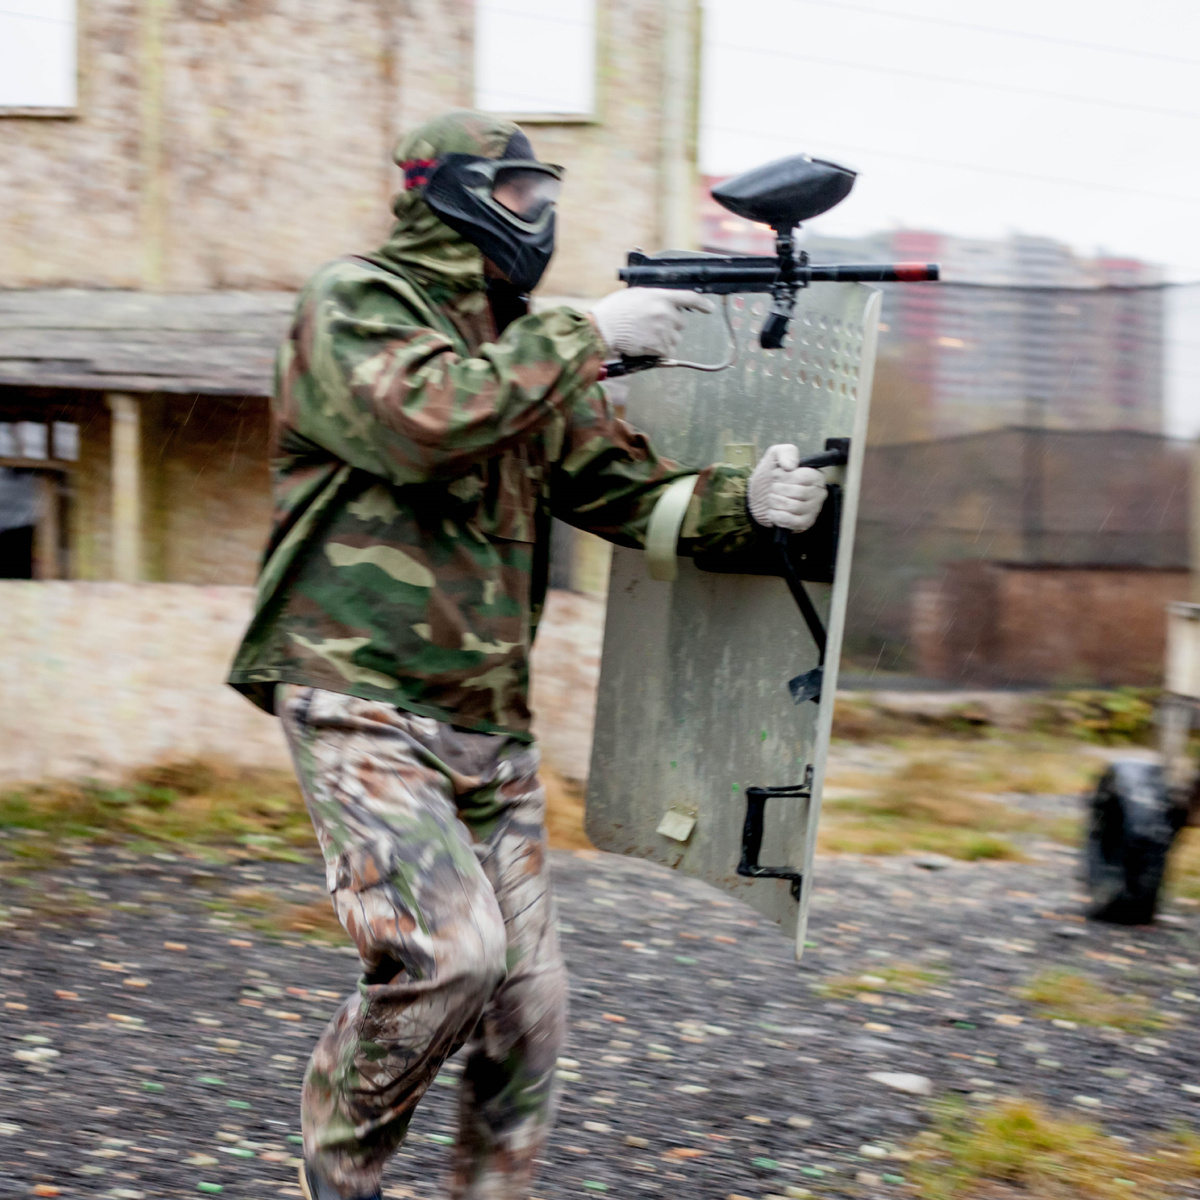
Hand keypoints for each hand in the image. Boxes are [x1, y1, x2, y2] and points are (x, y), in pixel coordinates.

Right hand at [589, 288, 714, 357]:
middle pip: (681, 323)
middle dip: (671, 326)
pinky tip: (646, 345)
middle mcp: (665, 312)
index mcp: (661, 296)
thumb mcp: (637, 294)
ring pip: (675, 339)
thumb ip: (655, 297)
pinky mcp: (659, 346)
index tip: (709, 308)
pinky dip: (659, 351)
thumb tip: (665, 303)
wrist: (604, 328)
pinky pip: (667, 351)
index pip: (689, 298)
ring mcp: (663, 330)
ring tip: (646, 336)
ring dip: (665, 340)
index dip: (702, 304)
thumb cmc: (616, 310)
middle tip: (652, 326)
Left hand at [748, 444, 827, 532]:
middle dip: (778, 490)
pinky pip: (792, 522)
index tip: (774, 476)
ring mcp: (813, 510)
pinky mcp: (805, 523)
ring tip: (772, 499)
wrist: (759, 496)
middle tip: (772, 489)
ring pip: (794, 507)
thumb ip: (785, 452)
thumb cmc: (771, 476)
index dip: (784, 477)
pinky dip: (777, 516)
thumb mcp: (775, 456)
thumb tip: (791, 465)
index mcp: (816, 475)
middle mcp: (819, 493)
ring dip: (776, 503)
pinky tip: (773, 511)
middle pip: (799, 492)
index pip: (803, 476)